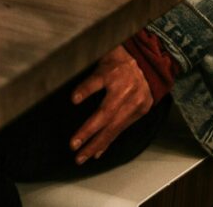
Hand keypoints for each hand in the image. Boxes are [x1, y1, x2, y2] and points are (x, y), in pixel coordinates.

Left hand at [70, 45, 151, 164]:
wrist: (148, 64)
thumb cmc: (117, 59)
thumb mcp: (101, 56)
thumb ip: (87, 70)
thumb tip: (64, 82)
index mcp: (113, 71)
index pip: (97, 81)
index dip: (85, 90)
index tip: (73, 100)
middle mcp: (125, 89)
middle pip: (106, 113)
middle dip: (89, 131)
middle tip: (74, 145)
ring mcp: (134, 103)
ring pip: (113, 127)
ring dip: (96, 144)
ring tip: (82, 156)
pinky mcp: (140, 112)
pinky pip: (121, 130)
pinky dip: (108, 141)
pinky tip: (97, 153)